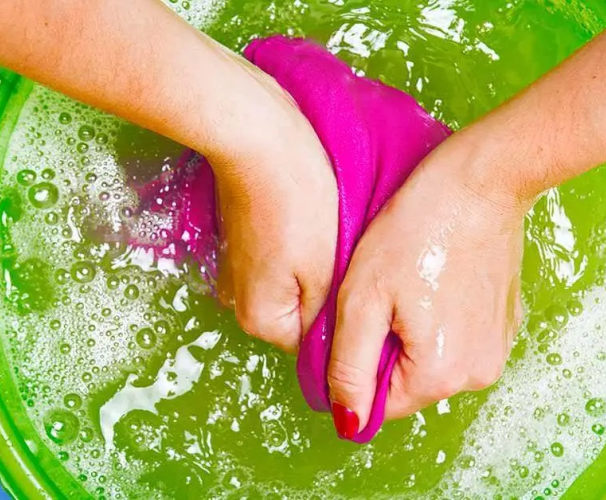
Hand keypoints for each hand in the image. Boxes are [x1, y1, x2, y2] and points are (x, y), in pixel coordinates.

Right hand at [209, 63, 336, 353]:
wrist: (257, 137)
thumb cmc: (297, 198)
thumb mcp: (326, 270)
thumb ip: (328, 319)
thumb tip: (334, 352)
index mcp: (260, 319)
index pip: (314, 346)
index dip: (345, 323)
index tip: (367, 295)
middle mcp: (240, 301)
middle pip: (303, 316)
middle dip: (330, 295)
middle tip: (353, 262)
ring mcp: (238, 270)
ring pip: (294, 287)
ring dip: (319, 271)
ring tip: (336, 239)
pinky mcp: (244, 241)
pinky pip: (282, 261)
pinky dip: (303, 250)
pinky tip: (317, 224)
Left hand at [327, 131, 530, 432]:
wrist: (481, 180)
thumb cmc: (416, 230)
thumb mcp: (361, 298)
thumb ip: (348, 368)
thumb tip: (348, 422)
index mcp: (440, 374)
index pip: (378, 404)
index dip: (355, 366)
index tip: (357, 318)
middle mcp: (478, 374)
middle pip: (407, 384)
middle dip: (384, 347)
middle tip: (380, 293)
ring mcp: (498, 348)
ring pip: (431, 361)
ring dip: (410, 333)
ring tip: (407, 281)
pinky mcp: (506, 322)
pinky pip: (458, 339)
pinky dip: (438, 318)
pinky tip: (433, 277)